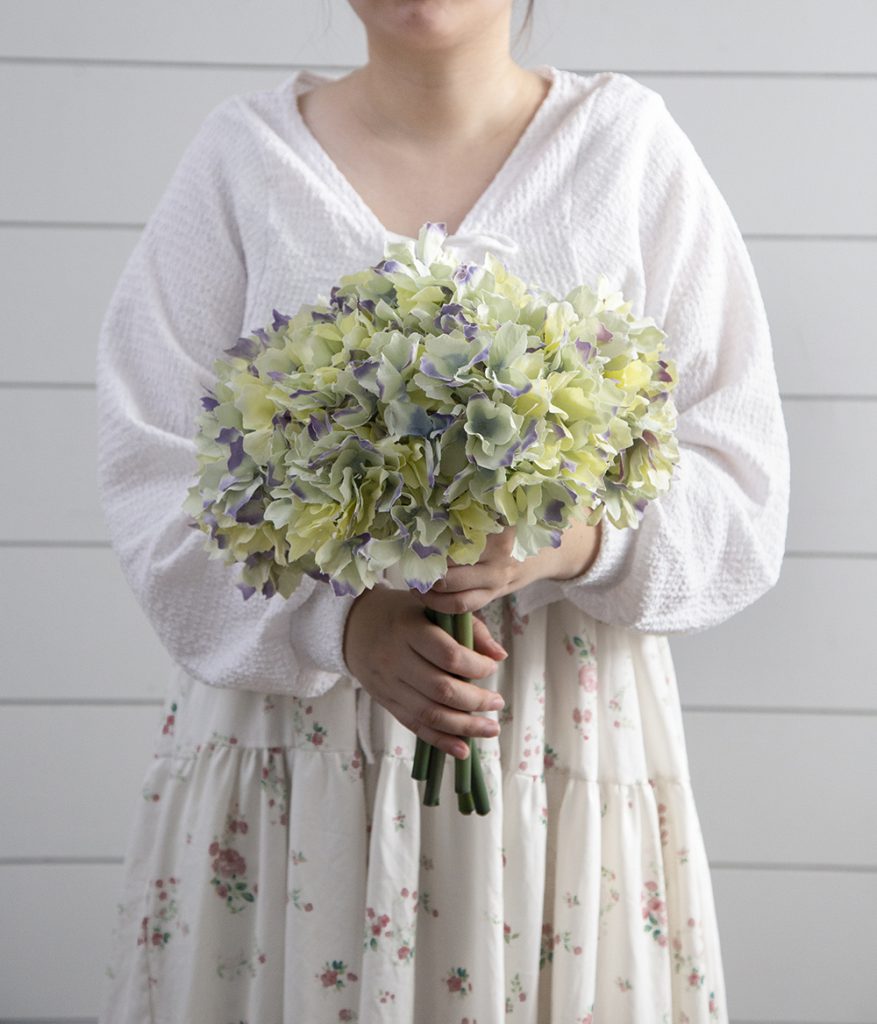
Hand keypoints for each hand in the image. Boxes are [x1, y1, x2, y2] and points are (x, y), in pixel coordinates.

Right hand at [342, 584, 507, 758]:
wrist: (355, 627)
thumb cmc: (404, 615)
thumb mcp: (434, 608)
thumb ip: (470, 629)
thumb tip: (500, 655)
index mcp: (410, 630)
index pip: (448, 655)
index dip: (476, 666)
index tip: (491, 667)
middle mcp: (396, 659)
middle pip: (441, 689)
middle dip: (475, 701)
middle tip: (498, 702)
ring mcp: (389, 684)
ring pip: (430, 713)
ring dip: (465, 727)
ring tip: (491, 729)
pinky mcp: (387, 702)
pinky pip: (415, 726)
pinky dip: (441, 741)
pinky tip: (463, 750)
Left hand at [415, 518, 601, 615]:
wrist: (552, 548)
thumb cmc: (516, 523)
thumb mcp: (500, 508)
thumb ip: (470, 508)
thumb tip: (427, 500)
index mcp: (495, 526)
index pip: (451, 535)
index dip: (426, 540)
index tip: (410, 538)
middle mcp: (497, 554)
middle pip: (448, 567)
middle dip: (424, 569)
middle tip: (408, 563)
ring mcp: (497, 578)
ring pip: (454, 592)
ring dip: (429, 592)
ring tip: (415, 584)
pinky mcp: (496, 594)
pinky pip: (465, 605)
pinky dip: (442, 605)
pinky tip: (429, 596)